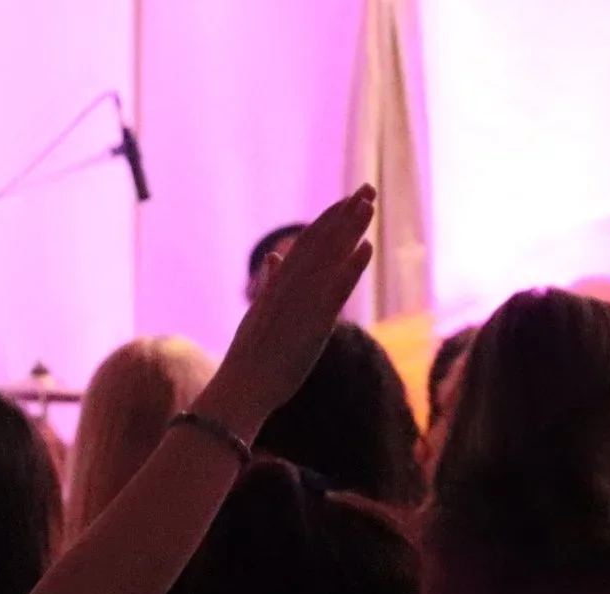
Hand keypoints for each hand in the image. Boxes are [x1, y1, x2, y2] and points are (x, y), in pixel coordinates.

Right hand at [197, 186, 375, 435]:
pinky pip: (334, 290)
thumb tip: (273, 258)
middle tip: (366, 189)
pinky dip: (351, 267)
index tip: (345, 201)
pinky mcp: (312, 323)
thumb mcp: (256, 313)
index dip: (327, 221)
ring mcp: (300, 303)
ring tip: (369, 204)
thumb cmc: (248, 360)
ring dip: (350, 229)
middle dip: (344, 214)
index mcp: (276, 287)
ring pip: (328, 258)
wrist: (240, 388)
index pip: (304, 244)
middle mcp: (288, 288)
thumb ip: (268, 284)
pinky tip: (366, 247)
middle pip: (320, 242)